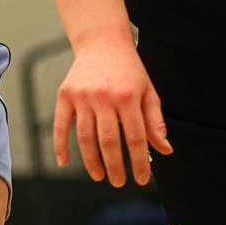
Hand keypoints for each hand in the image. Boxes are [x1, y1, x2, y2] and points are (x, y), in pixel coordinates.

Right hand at [53, 36, 171, 186]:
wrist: (102, 41)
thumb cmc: (129, 69)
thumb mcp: (148, 92)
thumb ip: (155, 122)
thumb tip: (165, 150)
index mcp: (127, 96)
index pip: (134, 137)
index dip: (138, 161)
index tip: (141, 178)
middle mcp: (103, 97)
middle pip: (108, 141)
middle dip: (115, 166)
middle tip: (119, 182)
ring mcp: (81, 96)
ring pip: (84, 137)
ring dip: (91, 161)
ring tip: (99, 176)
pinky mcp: (64, 95)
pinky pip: (60, 126)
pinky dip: (60, 146)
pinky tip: (64, 163)